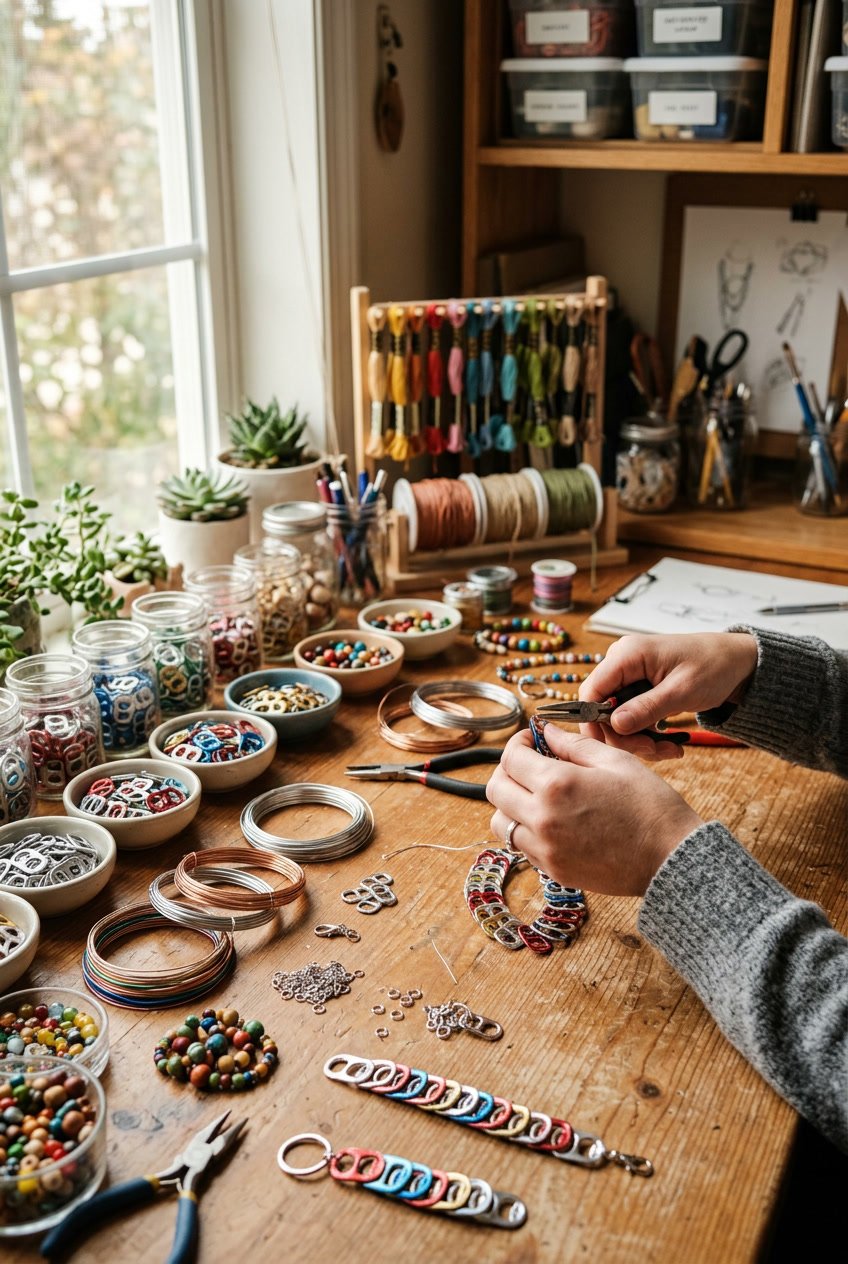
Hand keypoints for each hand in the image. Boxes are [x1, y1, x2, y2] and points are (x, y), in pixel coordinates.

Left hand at [486, 724, 702, 895]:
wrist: (671, 859)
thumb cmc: (650, 805)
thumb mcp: (615, 761)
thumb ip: (574, 744)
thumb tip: (547, 732)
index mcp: (556, 784)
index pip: (511, 758)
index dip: (518, 742)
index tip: (531, 739)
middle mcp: (542, 818)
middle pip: (496, 789)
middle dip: (507, 770)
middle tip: (529, 764)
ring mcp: (545, 848)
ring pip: (501, 822)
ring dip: (510, 803)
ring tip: (536, 795)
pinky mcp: (553, 870)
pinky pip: (521, 846)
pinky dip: (525, 829)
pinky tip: (551, 819)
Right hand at [579, 632, 757, 756]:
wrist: (737, 662)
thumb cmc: (714, 666)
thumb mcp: (682, 690)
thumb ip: (646, 707)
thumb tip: (614, 725)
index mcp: (627, 655)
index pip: (591, 691)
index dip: (594, 722)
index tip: (611, 749)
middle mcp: (622, 663)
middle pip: (602, 709)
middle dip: (624, 736)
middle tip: (653, 752)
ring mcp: (630, 677)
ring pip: (617, 718)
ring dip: (639, 740)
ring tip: (669, 750)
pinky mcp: (639, 690)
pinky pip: (631, 718)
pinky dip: (647, 735)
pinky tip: (669, 743)